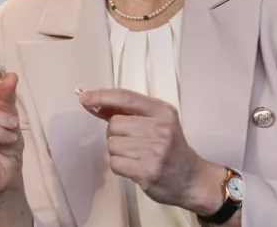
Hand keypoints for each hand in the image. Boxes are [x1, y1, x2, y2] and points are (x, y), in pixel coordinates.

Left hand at [77, 88, 221, 212]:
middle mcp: (160, 128)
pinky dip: (119, 165)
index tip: (84, 98)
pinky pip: (114, 163)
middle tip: (132, 142)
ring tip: (136, 156)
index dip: (101, 96)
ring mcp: (154, 151)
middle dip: (115, 134)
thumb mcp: (156, 122)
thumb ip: (127, 111)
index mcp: (162, 111)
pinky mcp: (146, 171)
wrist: (192, 180)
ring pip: (112, 144)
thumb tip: (92, 101)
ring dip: (118, 151)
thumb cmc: (170, 147)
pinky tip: (134, 167)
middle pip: (114, 124)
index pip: (125, 97)